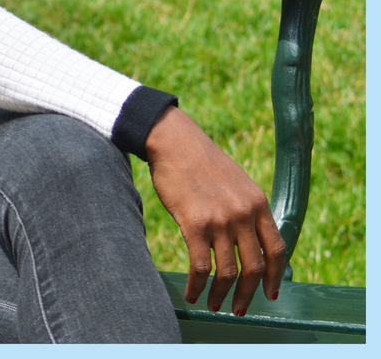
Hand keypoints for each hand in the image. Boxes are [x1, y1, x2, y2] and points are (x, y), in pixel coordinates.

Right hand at [145, 107, 285, 314]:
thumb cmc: (202, 162)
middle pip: (254, 267)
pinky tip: (192, 294)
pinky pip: (201, 268)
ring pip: (228, 273)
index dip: (275, 276)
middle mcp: (243, 213)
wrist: (174, 142)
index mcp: (257, 202)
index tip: (271, 293)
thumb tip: (251, 242)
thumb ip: (247, 209)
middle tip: (240, 309)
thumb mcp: (237, 182)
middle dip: (248, 294)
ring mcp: (220, 220)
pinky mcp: (195, 225)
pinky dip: (198, 287)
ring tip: (214, 304)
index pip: (277, 249)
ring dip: (221, 296)